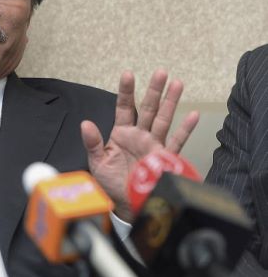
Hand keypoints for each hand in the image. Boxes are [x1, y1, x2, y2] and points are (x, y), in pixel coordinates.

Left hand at [80, 69, 198, 221]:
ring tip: (177, 83)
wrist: (126, 204)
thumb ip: (93, 142)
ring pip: (163, 119)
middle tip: (160, 72)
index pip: (123, 107)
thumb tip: (85, 123)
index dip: (126, 91)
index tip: (128, 74)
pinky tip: (193, 115)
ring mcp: (153, 145)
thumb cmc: (111, 183)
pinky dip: (185, 129)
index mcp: (121, 133)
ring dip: (171, 102)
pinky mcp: (164, 158)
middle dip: (154, 90)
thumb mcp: (97, 162)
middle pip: (147, 108)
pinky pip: (176, 142)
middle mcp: (139, 135)